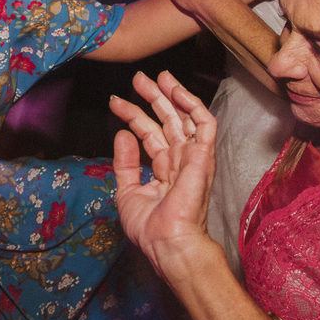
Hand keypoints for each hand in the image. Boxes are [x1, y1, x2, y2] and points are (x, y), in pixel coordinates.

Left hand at [109, 71, 216, 281]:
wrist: (167, 243)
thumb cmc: (150, 228)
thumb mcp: (127, 191)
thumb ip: (126, 163)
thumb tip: (122, 134)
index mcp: (164, 170)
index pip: (150, 135)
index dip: (133, 116)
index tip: (115, 102)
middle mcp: (180, 161)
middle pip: (167, 121)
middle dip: (153, 98)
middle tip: (138, 79)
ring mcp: (193, 157)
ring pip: (185, 117)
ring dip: (172, 94)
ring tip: (157, 77)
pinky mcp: (204, 155)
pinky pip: (204, 123)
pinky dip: (192, 104)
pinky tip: (176, 90)